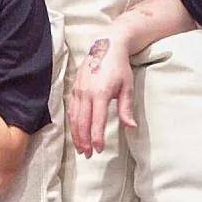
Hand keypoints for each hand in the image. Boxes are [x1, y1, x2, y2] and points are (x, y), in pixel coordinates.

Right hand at [67, 31, 136, 158]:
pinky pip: (71, 109)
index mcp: (101, 93)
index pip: (97, 121)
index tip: (99, 150)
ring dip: (76, 135)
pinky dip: (72, 123)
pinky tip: (76, 132)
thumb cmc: (119, 67)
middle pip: (82, 122)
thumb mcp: (127, 86)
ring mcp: (78, 90)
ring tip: (80, 148)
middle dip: (84, 141)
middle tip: (87, 155)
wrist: (106, 46)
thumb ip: (126, 108)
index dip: (97, 138)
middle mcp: (86, 93)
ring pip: (74, 117)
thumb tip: (131, 127)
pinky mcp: (74, 88)